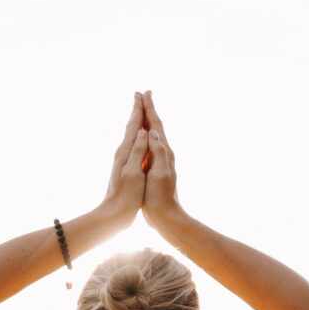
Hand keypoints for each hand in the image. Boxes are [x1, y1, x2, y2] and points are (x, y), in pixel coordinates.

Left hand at [101, 93, 148, 228]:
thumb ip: (138, 151)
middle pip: (132, 126)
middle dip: (138, 110)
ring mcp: (124, 160)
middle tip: (141, 94)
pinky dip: (139, 136)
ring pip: (133, 135)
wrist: (114, 214)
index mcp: (126, 152)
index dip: (139, 108)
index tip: (142, 93)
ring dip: (138, 121)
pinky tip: (141, 139)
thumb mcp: (133, 173)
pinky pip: (135, 145)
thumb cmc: (126, 196)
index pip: (134, 125)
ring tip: (142, 111)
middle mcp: (123, 153)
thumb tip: (144, 131)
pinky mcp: (127, 168)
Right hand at [141, 91, 182, 230]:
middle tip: (142, 94)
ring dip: (147, 120)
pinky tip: (142, 138)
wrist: (166, 216)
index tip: (144, 93)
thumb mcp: (159, 174)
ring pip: (153, 134)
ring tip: (142, 109)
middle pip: (155, 126)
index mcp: (164, 152)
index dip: (149, 108)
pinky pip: (149, 145)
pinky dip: (145, 136)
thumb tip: (153, 133)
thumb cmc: (160, 198)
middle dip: (148, 109)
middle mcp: (164, 153)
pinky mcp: (155, 168)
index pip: (156, 125)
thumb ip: (158, 153)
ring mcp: (160, 161)